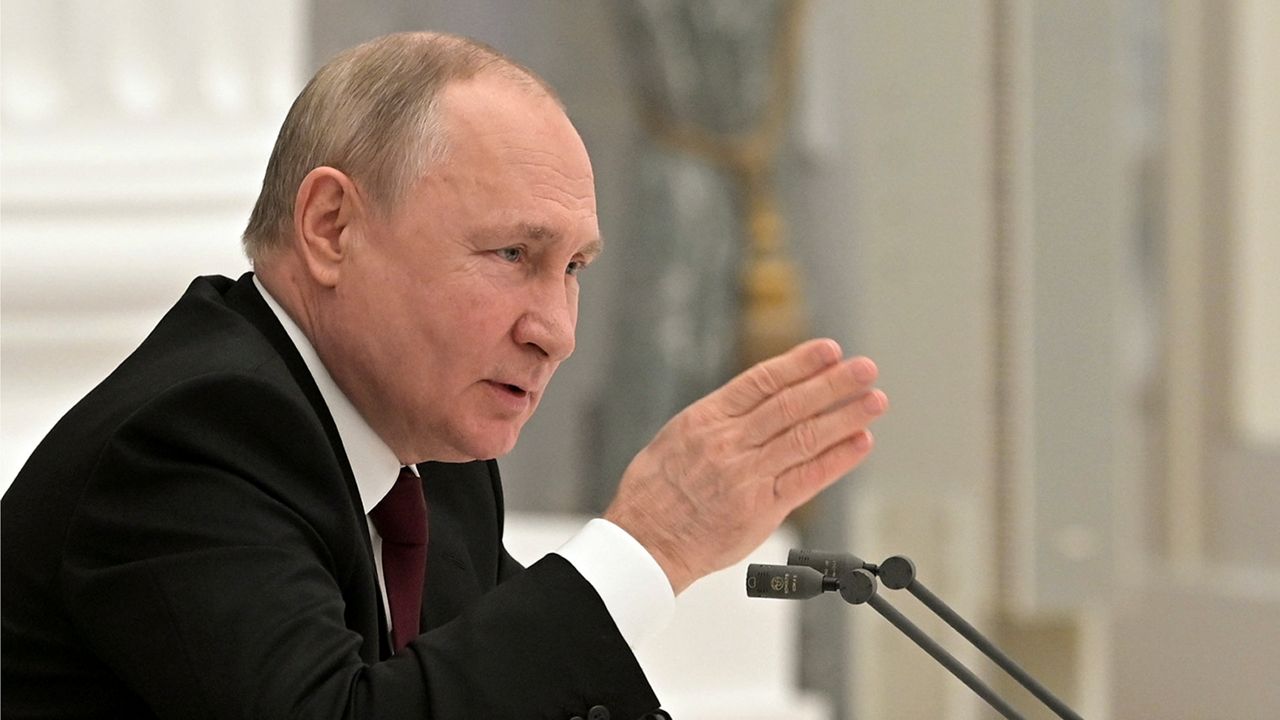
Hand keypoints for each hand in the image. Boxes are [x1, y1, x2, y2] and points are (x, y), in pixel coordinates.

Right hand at [603, 339, 886, 593]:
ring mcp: (746, 476)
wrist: (645, 542)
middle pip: (791, 404)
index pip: (762, 381)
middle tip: (865, 368)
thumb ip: (720, 420)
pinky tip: (860, 442)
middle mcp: (728, 443)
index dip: (800, 363)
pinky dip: (837, 459)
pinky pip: (807, 479)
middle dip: (833, 383)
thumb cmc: (656, 492)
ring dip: (845, 416)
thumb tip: (760, 400)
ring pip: (805, 437)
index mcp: (706, 419)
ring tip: (874, 400)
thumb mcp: (676, 438)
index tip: (830, 350)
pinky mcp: (760, 509)